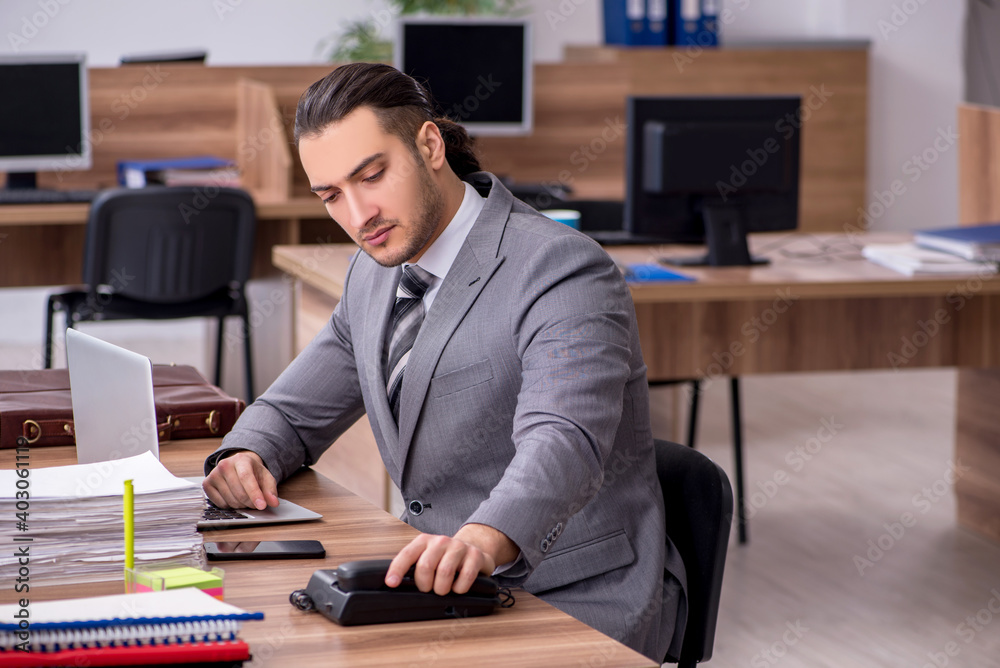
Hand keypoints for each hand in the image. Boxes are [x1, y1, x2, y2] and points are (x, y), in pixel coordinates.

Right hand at [203, 450, 278, 509]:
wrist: (237, 465)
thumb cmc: (252, 471)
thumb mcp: (265, 477)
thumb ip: (270, 490)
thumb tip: (273, 502)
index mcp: (241, 460)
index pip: (246, 478)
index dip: (254, 494)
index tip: (262, 506)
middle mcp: (224, 465)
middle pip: (239, 492)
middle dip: (250, 502)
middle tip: (256, 502)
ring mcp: (213, 474)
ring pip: (230, 501)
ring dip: (241, 505)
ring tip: (245, 498)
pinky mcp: (206, 484)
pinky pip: (221, 504)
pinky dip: (230, 506)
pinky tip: (234, 497)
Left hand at [385, 523, 516, 595]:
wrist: (474, 547)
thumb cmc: (445, 557)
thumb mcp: (427, 557)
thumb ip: (413, 567)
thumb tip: (394, 583)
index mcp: (424, 541)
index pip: (407, 554)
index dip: (397, 569)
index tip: (391, 583)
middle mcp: (440, 541)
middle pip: (425, 566)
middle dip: (424, 584)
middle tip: (428, 588)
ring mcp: (458, 547)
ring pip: (445, 572)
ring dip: (442, 588)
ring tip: (443, 589)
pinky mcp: (475, 555)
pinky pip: (465, 577)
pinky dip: (460, 588)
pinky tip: (458, 586)